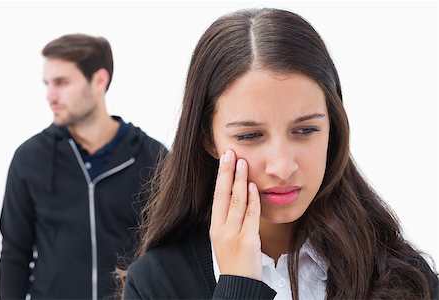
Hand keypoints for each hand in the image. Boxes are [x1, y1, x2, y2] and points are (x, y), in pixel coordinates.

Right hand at [210, 149, 261, 280]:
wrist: (239, 285)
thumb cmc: (235, 261)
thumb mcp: (225, 238)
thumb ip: (229, 219)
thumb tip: (236, 195)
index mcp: (214, 227)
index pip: (217, 196)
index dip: (221, 176)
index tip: (225, 159)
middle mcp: (221, 228)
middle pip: (223, 194)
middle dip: (227, 172)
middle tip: (231, 153)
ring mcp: (233, 234)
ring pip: (237, 201)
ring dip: (241, 181)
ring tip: (243, 163)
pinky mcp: (247, 240)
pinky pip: (250, 215)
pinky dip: (252, 200)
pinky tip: (254, 187)